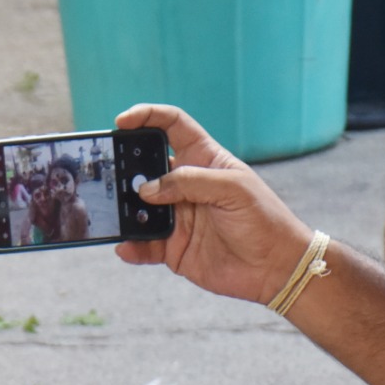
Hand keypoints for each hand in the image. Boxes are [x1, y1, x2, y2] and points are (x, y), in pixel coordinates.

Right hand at [113, 103, 313, 305]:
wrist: (275, 268)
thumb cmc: (264, 219)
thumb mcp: (232, 189)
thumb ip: (188, 182)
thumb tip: (146, 189)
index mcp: (203, 160)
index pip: (171, 127)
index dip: (147, 117)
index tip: (122, 122)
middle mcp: (185, 186)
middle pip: (145, 167)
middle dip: (124, 166)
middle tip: (109, 173)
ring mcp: (177, 217)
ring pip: (139, 207)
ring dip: (124, 209)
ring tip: (114, 214)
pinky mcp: (173, 247)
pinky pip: (143, 245)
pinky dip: (131, 246)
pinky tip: (126, 247)